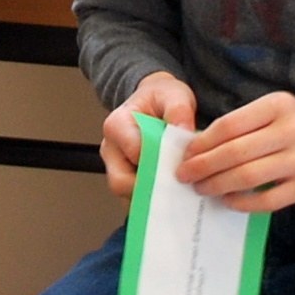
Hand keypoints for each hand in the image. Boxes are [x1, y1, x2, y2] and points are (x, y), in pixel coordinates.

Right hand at [101, 71, 198, 196]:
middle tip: (177, 187)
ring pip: (126, 194)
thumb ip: (179, 110)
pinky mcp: (125, 177)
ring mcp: (116, 166)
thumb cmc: (161, 98)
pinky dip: (152, 200)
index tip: (179, 166)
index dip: (157, 163)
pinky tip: (172, 195)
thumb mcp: (174, 94)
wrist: (156, 101)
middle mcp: (111, 148)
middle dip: (150, 188)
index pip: (133, 153)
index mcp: (117, 125)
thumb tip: (184, 131)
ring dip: (151, 197)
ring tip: (176, 193)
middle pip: (120, 182)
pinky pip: (135, 197)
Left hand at [179, 91, 294, 212]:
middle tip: (184, 175)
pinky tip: (227, 201)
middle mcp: (292, 129)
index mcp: (279, 105)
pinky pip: (268, 200)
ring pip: (249, 177)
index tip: (185, 154)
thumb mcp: (274, 113)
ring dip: (218, 185)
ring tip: (201, 188)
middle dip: (204, 166)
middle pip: (236, 152)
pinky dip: (243, 202)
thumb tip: (197, 148)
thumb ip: (242, 126)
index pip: (230, 125)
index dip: (202, 142)